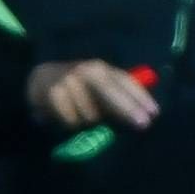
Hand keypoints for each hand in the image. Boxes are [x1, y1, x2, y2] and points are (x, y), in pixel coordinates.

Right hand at [27, 59, 159, 132]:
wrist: (39, 78)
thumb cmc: (76, 86)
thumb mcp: (96, 86)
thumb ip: (116, 97)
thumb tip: (140, 114)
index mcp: (102, 68)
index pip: (126, 81)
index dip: (141, 97)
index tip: (155, 113)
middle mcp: (88, 71)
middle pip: (111, 92)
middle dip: (128, 109)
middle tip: (143, 125)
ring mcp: (70, 80)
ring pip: (90, 114)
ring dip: (89, 123)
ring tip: (80, 119)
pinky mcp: (54, 93)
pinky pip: (71, 121)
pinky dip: (70, 125)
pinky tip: (64, 119)